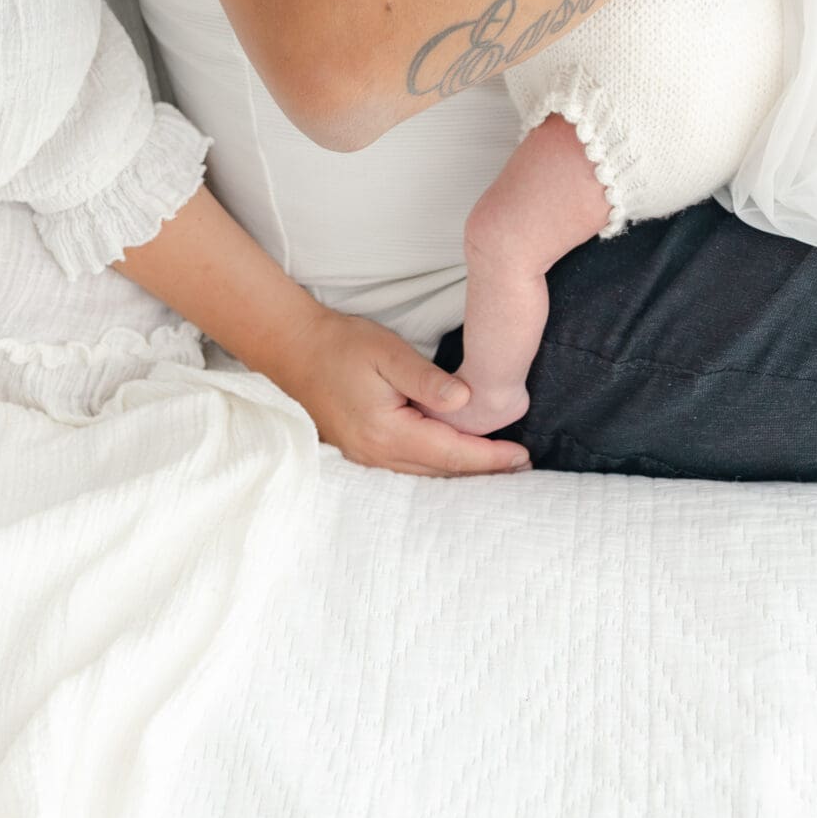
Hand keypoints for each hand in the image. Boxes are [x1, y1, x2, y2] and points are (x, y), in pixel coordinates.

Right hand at [264, 302, 531, 477]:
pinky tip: (453, 456)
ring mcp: (367, 457)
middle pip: (441, 470)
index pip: (451, 452)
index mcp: (387, 432)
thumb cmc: (342, 345)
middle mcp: (377, 454)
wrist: (294, 349)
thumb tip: (466, 402)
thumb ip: (426, 380)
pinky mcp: (362, 450)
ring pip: (426, 472)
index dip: (490, 457)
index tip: (522, 456)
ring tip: (497, 464)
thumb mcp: (387, 352)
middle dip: (483, 469)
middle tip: (522, 464)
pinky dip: (438, 463)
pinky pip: (409, 466)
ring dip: (461, 469)